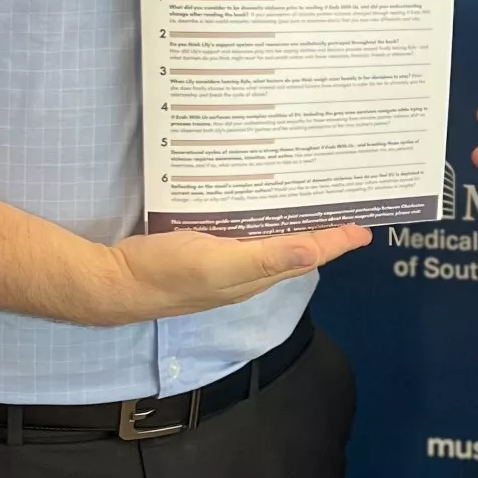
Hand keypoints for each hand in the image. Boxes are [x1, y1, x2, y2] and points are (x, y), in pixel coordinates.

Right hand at [98, 223, 370, 322]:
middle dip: (323, 229)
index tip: (366, 226)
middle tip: (345, 202)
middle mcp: (247, 269)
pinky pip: (243, 230)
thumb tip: (314, 249)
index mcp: (257, 275)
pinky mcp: (204, 247)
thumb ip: (265, 257)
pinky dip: (260, 215)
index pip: (309, 255)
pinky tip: (258, 199)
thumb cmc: (165, 274)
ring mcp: (225, 260)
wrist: (112, 282)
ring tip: (314, 196)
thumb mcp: (218, 264)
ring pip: (271, 237)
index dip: (338, 241)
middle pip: (296, 247)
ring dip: (294, 220)